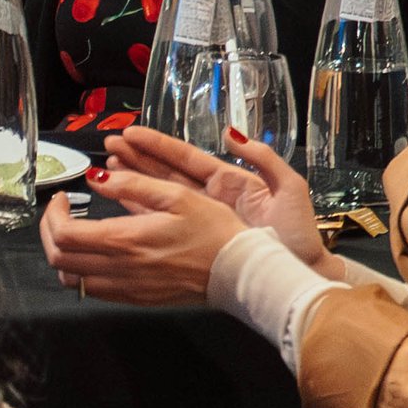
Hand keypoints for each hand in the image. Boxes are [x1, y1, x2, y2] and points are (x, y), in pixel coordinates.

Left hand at [41, 160, 255, 306]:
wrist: (237, 271)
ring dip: (64, 256)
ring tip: (74, 234)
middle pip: (58, 261)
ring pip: (71, 281)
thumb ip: (132, 185)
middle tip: (59, 215)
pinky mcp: (135, 299)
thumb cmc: (213, 231)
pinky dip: (82, 273)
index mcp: (124, 240)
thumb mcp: (176, 195)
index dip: (52, 215)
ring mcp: (125, 288)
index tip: (61, 199)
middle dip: (49, 235)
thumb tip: (97, 177)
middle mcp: (118, 269)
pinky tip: (96, 254)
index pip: (64, 235)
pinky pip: (93, 291)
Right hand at [107, 123, 327, 265]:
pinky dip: (141, 211)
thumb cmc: (299, 235)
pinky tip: (122, 200)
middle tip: (111, 145)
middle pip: (167, 173)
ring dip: (133, 180)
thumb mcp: (289, 187)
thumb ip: (263, 157)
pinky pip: (164, 222)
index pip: (187, 158)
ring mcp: (203, 219)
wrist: (297, 274)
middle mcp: (212, 198)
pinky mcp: (198, 240)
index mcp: (232, 181)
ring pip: (160, 195)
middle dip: (138, 158)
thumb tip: (233, 133)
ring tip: (108, 167)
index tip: (133, 134)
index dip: (158, 145)